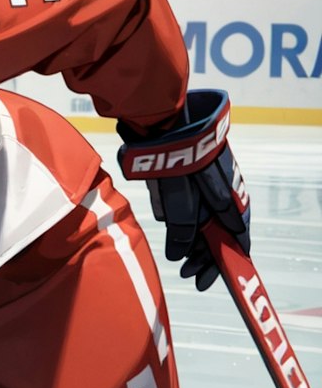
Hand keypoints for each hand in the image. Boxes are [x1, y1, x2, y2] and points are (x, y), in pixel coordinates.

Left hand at [117, 89, 250, 291]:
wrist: (151, 110)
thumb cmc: (171, 148)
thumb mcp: (179, 189)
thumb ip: (182, 221)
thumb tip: (179, 252)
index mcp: (225, 189)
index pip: (237, 228)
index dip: (232, 252)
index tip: (224, 273)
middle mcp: (215, 185)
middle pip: (217, 226)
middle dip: (207, 254)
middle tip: (192, 276)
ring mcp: (196, 179)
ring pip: (199, 218)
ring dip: (192, 243)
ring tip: (180, 264)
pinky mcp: (176, 173)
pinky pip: (181, 204)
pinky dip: (178, 222)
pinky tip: (172, 238)